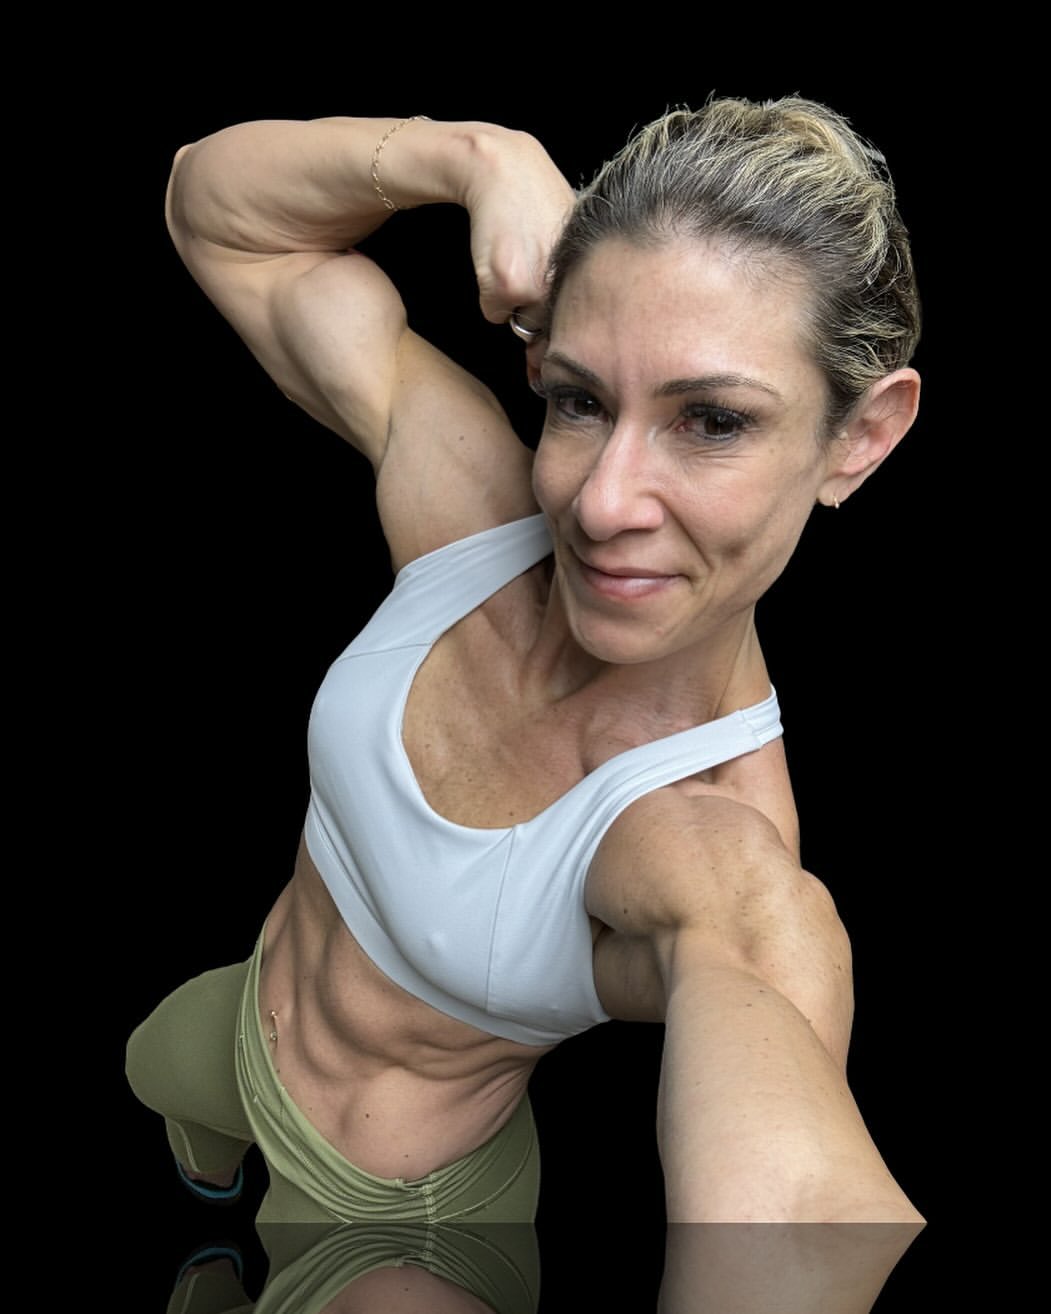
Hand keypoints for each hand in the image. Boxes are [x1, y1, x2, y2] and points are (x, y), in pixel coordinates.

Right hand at [461, 127, 576, 325]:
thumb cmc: (538, 202)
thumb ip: (572, 281)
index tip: (547, 299)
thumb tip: (562, 327)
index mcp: (589, 275)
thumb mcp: (572, 240)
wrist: (504, 172)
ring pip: (519, 322)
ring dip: (511, 301)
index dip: (557, 316)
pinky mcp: (507, 287)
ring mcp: (537, 289)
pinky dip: (489, 293)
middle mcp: (567, 286)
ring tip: (513, 257)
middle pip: (546, 327)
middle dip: (533, 308)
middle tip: (526, 264)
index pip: (574, 323)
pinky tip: (495, 256)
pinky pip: (494, 313)